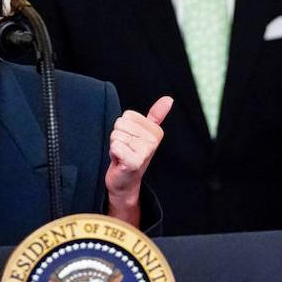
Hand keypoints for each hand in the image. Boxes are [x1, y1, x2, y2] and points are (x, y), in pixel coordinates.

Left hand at [105, 96, 172, 224]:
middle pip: (120, 124)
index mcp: (155, 131)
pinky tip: (120, 161)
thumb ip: (156, 115)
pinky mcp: (134, 162)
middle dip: (118, 137)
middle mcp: (153, 140)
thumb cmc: (131, 154)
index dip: (123, 128)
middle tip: (125, 149)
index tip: (130, 141)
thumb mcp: (144, 133)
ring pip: (116, 135)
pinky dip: (113, 154)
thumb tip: (169, 99)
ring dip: (115, 146)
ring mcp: (145, 152)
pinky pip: (115, 147)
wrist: (125, 181)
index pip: (127, 116)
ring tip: (122, 155)